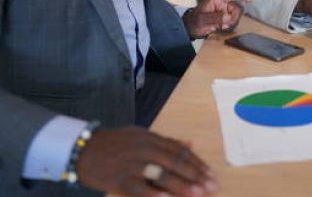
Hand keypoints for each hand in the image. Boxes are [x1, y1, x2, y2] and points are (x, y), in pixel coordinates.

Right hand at [77, 126, 217, 195]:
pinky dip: (154, 195)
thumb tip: (191, 143)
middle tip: (211, 186)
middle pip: (175, 161)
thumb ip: (166, 141)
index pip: (179, 151)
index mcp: (151, 138)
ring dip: (181, 185)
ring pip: (161, 174)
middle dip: (195, 175)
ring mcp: (133, 164)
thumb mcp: (141, 136)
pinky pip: (140, 189)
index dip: (196, 163)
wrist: (85, 149)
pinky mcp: (120, 180)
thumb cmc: (116, 143)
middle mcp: (145, 148)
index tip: (210, 174)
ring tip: (198, 194)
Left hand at [183, 0, 250, 38]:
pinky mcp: (224, 19)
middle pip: (237, 7)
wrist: (190, 28)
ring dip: (230, 22)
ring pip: (236, 16)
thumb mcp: (202, 19)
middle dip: (234, 16)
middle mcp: (221, 4)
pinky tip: (220, 28)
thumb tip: (228, 17)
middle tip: (226, 23)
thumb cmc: (193, 21)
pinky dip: (228, 26)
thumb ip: (215, 17)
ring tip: (220, 26)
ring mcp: (223, 12)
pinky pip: (232, 22)